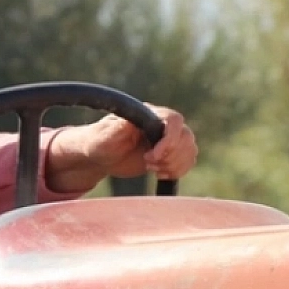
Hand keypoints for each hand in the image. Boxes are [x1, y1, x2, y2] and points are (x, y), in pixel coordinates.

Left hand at [46, 105, 197, 192]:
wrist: (100, 156)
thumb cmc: (98, 143)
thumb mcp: (104, 137)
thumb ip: (117, 129)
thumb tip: (130, 121)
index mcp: (148, 114)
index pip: (173, 120)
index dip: (169, 140)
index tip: (153, 156)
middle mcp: (162, 123)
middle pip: (186, 137)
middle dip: (170, 156)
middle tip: (148, 163)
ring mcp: (168, 138)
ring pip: (189, 149)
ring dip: (174, 164)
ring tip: (151, 168)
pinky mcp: (171, 152)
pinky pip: (188, 160)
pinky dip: (178, 171)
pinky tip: (160, 174)